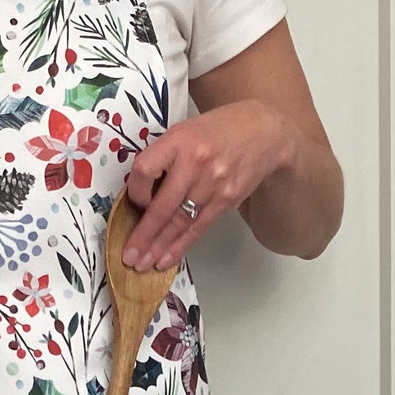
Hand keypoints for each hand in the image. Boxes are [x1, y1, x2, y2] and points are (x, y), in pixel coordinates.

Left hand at [121, 101, 294, 270]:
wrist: (265, 132)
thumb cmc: (219, 130)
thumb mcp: (186, 130)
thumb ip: (164, 156)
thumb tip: (141, 193)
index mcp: (179, 140)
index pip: (145, 170)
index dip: (135, 191)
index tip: (134, 202)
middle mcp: (195, 163)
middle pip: (162, 206)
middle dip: (143, 235)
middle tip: (128, 257)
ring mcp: (213, 184)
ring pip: (179, 222)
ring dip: (159, 247)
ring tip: (142, 264)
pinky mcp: (226, 200)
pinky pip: (198, 228)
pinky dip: (180, 246)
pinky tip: (166, 259)